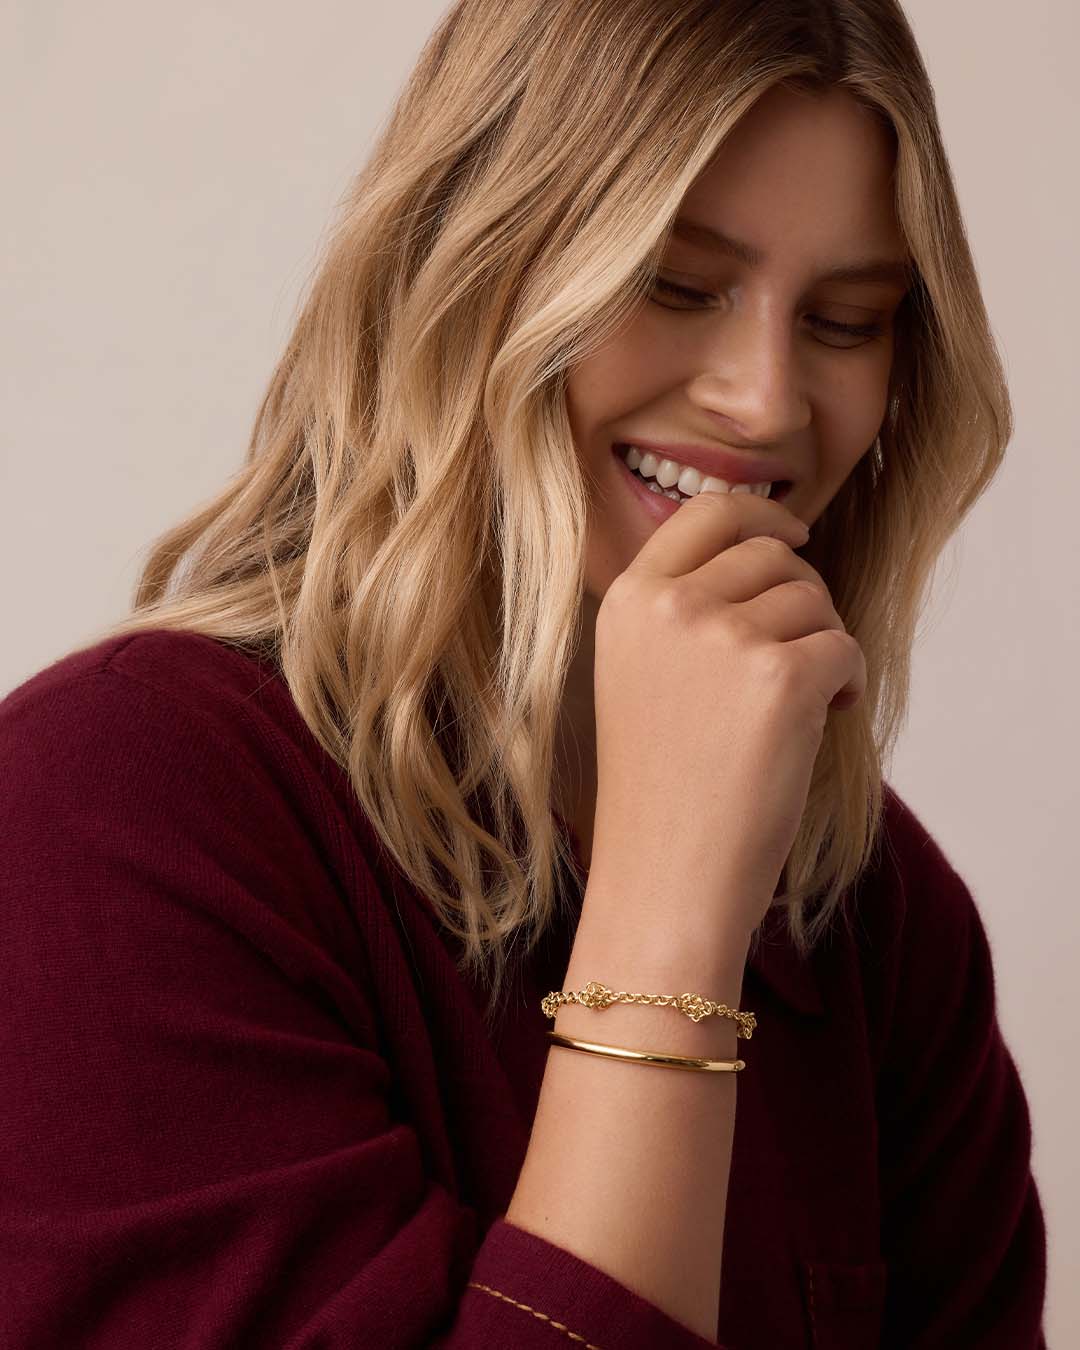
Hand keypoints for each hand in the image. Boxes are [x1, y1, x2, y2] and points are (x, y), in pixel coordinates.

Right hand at [589, 490, 864, 941]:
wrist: (667, 874)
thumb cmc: (663, 787)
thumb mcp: (641, 674)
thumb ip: (683, 607)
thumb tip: (773, 550)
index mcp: (629, 601)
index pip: (707, 512)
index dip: (761, 514)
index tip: (796, 533)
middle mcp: (669, 607)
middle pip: (773, 554)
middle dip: (803, 597)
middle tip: (800, 656)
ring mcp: (723, 638)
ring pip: (814, 598)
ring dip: (825, 642)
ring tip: (805, 704)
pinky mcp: (780, 678)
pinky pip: (844, 646)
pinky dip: (848, 681)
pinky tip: (825, 720)